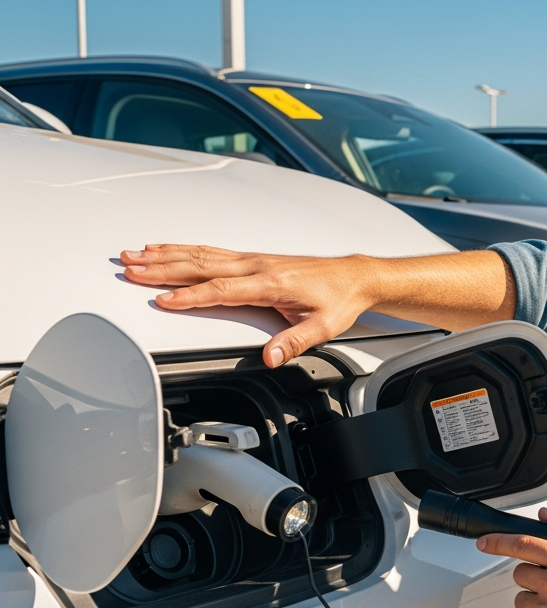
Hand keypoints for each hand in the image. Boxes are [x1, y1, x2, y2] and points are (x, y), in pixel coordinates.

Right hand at [121, 245, 378, 367]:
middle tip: (131, 268)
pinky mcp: (253, 258)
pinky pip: (212, 251)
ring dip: (166, 255)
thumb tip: (271, 357)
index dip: (191, 296)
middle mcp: (258, 266)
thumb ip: (294, 342)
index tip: (163, 300)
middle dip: (163, 269)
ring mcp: (254, 259)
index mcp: (271, 282)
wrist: (355, 276)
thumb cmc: (339, 299)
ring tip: (136, 255)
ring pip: (202, 255)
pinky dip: (185, 249)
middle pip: (202, 266)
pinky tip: (166, 250)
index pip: (222, 290)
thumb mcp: (323, 327)